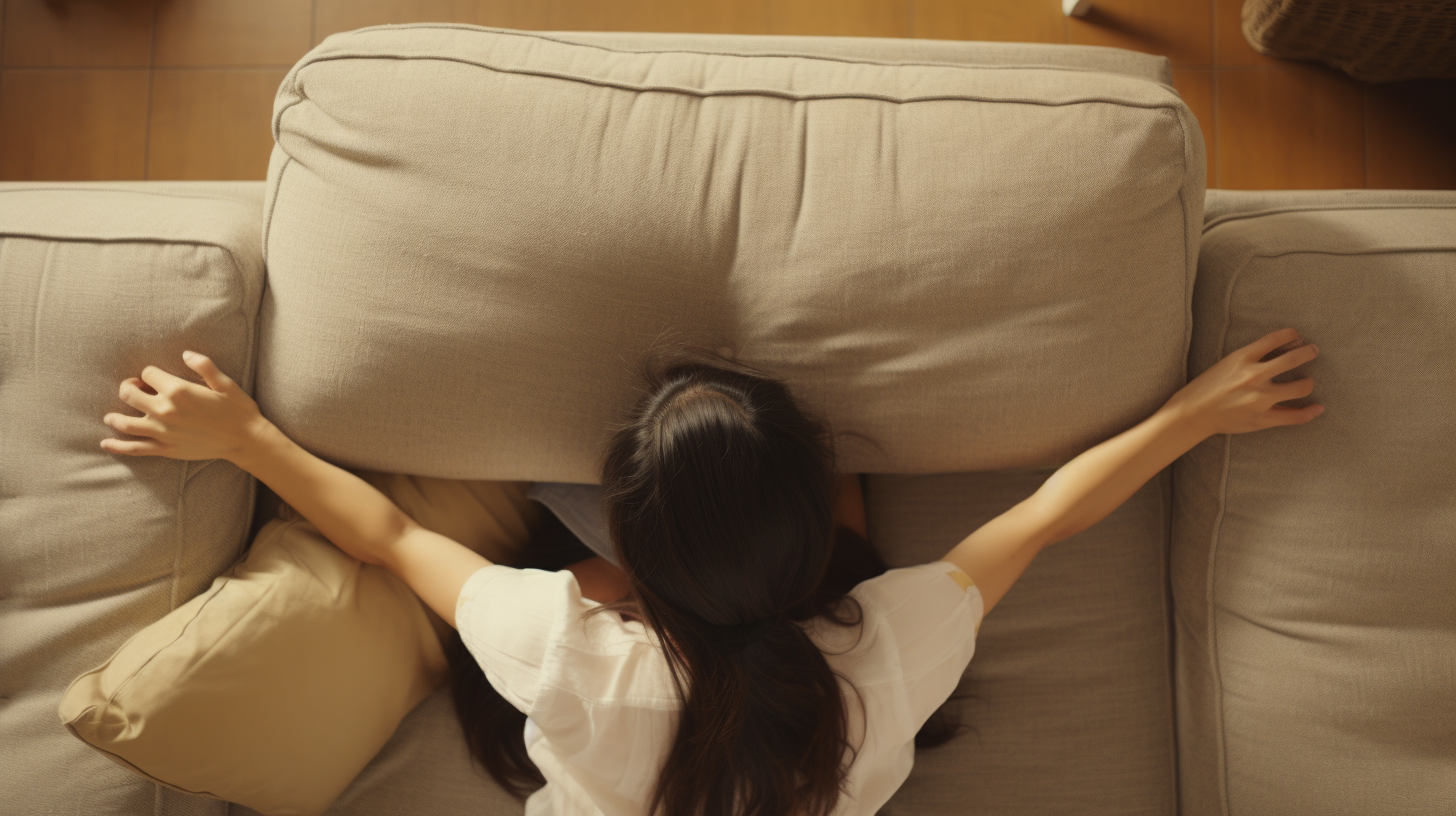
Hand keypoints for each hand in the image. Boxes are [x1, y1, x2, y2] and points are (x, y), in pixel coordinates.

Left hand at [101, 351, 270, 460]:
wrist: (246, 440)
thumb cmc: (238, 410)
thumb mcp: (225, 382)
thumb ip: (204, 365)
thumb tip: (185, 354)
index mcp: (178, 390)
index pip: (148, 373)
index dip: (150, 373)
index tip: (156, 377)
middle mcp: (165, 410)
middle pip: (129, 394)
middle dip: (128, 387)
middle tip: (135, 388)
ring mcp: (163, 432)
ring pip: (125, 422)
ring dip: (114, 417)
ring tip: (111, 415)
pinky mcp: (165, 449)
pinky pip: (134, 448)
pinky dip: (117, 446)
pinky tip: (105, 443)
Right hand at [1166, 327, 1324, 435]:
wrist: (1192, 414)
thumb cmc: (1206, 388)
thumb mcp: (1225, 364)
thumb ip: (1248, 358)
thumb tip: (1275, 353)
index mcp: (1242, 358)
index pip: (1274, 339)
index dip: (1290, 334)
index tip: (1296, 335)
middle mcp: (1253, 376)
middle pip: (1293, 359)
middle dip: (1308, 352)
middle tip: (1313, 351)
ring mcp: (1259, 398)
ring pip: (1300, 387)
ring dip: (1309, 382)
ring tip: (1308, 381)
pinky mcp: (1262, 418)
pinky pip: (1294, 416)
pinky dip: (1310, 412)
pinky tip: (1318, 407)